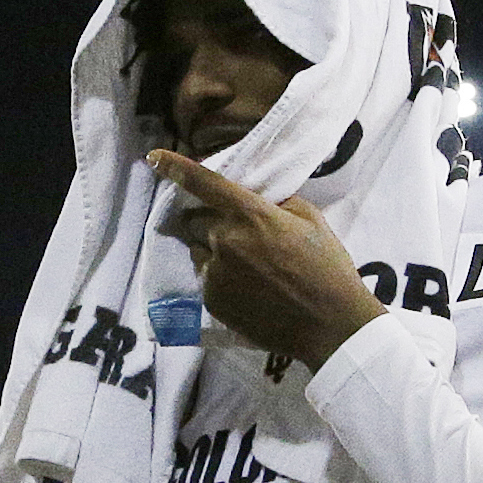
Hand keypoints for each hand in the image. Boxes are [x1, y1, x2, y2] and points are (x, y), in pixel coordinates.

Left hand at [148, 149, 382, 371]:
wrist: (330, 325)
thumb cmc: (327, 268)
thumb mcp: (310, 219)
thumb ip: (275, 202)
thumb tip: (253, 198)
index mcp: (249, 214)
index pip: (203, 183)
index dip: (174, 166)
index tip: (153, 157)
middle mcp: (224, 240)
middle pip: (194, 219)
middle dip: (208, 219)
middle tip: (235, 231)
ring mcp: (215, 272)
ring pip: (197, 248)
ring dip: (211, 248)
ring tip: (243, 264)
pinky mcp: (211, 300)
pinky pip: (204, 277)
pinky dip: (218, 276)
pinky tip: (246, 287)